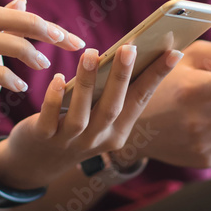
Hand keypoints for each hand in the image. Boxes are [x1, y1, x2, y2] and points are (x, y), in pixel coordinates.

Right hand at [0, 0, 83, 166]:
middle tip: (61, 40)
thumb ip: (6, 34)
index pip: (11, 14)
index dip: (45, 23)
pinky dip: (5, 76)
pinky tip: (21, 88)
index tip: (75, 40)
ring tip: (43, 66)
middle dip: (33, 23)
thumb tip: (21, 1)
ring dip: (20, 48)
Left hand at [0, 45, 181, 189]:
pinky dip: (54, 98)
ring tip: (91, 53)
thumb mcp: (98, 115)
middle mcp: (97, 140)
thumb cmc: (74, 127)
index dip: (156, 77)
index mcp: (117, 131)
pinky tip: (58, 78)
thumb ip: (111, 90)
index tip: (173, 52)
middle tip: (130, 47)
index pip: (140, 100)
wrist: (37, 162)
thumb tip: (128, 51)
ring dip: (87, 83)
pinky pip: (50, 118)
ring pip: (82, 114)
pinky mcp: (44, 138)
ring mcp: (70, 141)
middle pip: (113, 107)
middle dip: (122, 77)